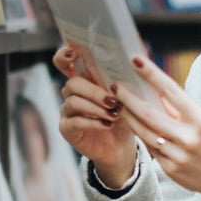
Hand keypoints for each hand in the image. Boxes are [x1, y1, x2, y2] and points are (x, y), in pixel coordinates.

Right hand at [52, 46, 136, 185]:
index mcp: (84, 79)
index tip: (73, 53)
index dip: (64, 55)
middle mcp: (72, 93)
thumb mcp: (128, 95)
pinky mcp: (67, 128)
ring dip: (95, 108)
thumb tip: (136, 54)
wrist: (121, 147)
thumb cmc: (125, 116)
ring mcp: (67, 111)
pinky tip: (107, 124)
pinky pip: (75, 121)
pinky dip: (93, 122)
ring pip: (73, 102)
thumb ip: (126, 77)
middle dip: (94, 92)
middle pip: (72, 84)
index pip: (65, 62)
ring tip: (114, 115)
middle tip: (113, 101)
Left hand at [112, 55, 200, 200]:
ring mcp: (178, 156)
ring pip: (143, 132)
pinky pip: (150, 148)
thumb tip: (156, 92)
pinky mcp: (170, 169)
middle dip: (128, 99)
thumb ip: (181, 109)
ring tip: (119, 104)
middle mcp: (188, 138)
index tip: (135, 60)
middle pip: (149, 114)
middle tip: (115, 87)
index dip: (151, 74)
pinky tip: (133, 125)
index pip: (170, 92)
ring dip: (128, 116)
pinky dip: (141, 135)